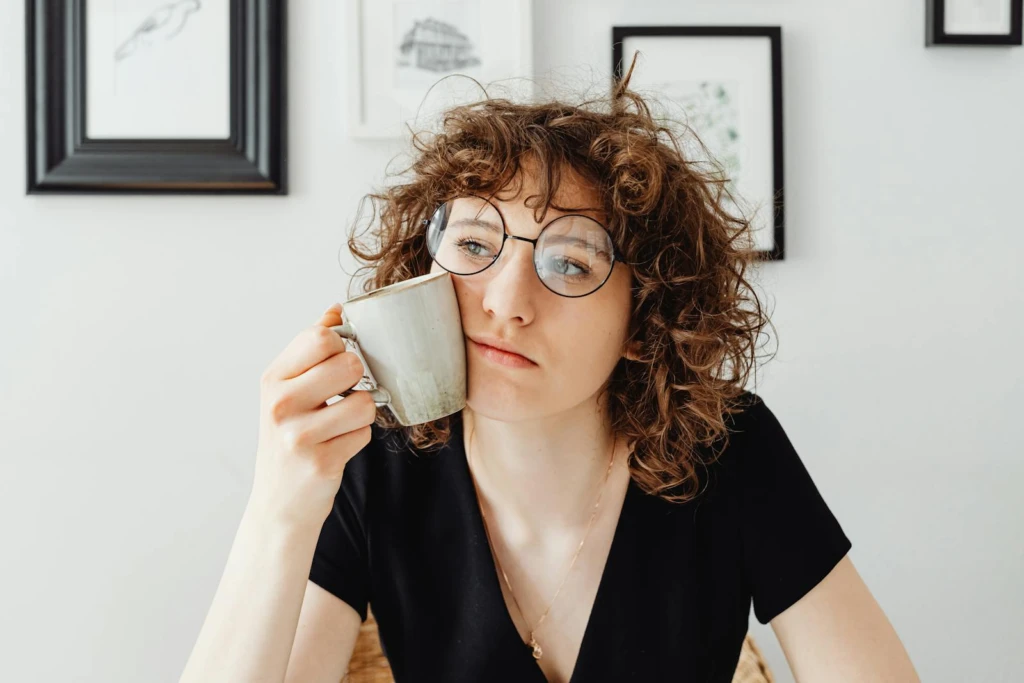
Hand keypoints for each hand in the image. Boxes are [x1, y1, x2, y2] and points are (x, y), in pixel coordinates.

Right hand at [248, 304, 375, 528]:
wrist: (278, 503)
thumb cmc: (289, 437)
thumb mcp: (288, 390)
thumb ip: (310, 348)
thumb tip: (336, 309)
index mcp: (273, 379)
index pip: (321, 337)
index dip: (341, 347)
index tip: (335, 364)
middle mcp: (280, 404)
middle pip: (349, 364)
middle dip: (356, 380)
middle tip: (340, 397)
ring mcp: (299, 435)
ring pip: (364, 402)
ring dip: (361, 413)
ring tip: (339, 425)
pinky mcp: (321, 462)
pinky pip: (364, 433)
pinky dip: (358, 439)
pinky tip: (337, 447)